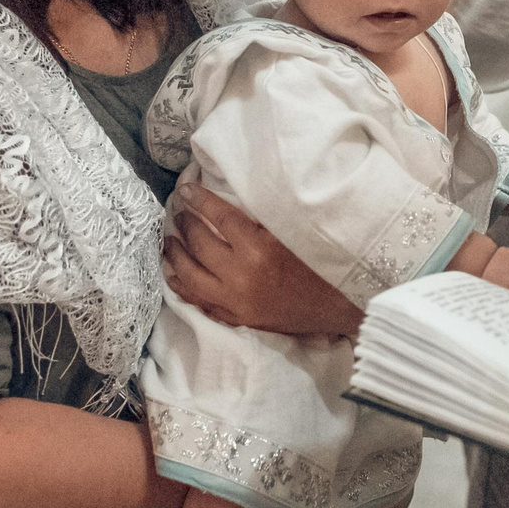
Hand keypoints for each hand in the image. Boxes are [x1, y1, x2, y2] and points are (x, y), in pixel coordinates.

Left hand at [164, 184, 360, 335]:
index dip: (200, 200)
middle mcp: (240, 275)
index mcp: (258, 249)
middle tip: (179, 212)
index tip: (186, 190)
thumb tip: (230, 200)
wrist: (339, 307)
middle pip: (200, 244)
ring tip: (170, 239)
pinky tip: (173, 274)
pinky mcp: (236, 317)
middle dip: (185, 224)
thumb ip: (261, 219)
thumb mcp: (294, 233)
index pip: (219, 217)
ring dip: (176, 254)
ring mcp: (235, 300)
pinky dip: (182, 286)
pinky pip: (199, 301)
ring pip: (190, 275)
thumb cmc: (321, 264)